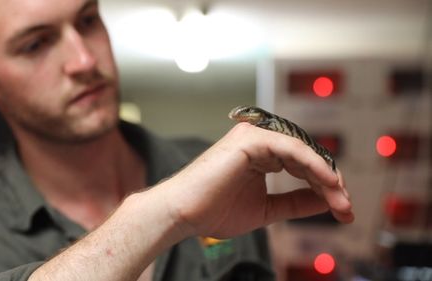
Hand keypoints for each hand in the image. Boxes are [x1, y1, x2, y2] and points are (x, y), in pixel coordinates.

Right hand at [161, 122, 353, 238]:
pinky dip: (312, 165)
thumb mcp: (267, 209)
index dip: (325, 186)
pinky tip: (328, 183)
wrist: (184, 213)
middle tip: (346, 208)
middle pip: (308, 156)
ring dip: (326, 177)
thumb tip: (326, 199)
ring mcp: (255, 137)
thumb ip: (295, 202)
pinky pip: (292, 148)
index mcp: (262, 154)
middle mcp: (261, 141)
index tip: (342, 209)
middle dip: (331, 183)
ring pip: (304, 151)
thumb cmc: (213, 210)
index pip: (304, 164)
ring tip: (341, 201)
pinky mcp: (251, 139)